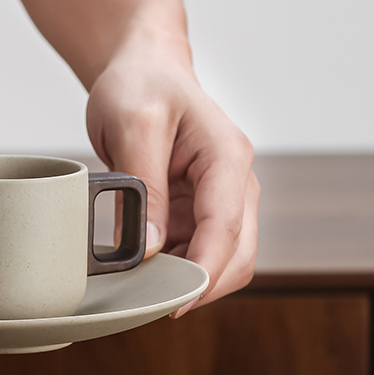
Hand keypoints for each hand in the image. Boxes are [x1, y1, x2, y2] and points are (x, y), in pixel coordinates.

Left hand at [86, 40, 258, 315]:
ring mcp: (221, 200)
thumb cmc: (141, 86)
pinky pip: (199, 253)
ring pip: (223, 261)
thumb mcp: (135, 125)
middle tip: (153, 303)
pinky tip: (145, 270)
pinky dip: (177, 269)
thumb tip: (152, 248)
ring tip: (142, 285)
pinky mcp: (202, 211)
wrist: (143, 71)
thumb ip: (145, 187)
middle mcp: (235, 183)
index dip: (204, 273)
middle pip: (239, 256)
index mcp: (227, 157)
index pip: (226, 229)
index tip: (174, 304)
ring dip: (188, 281)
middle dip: (202, 287)